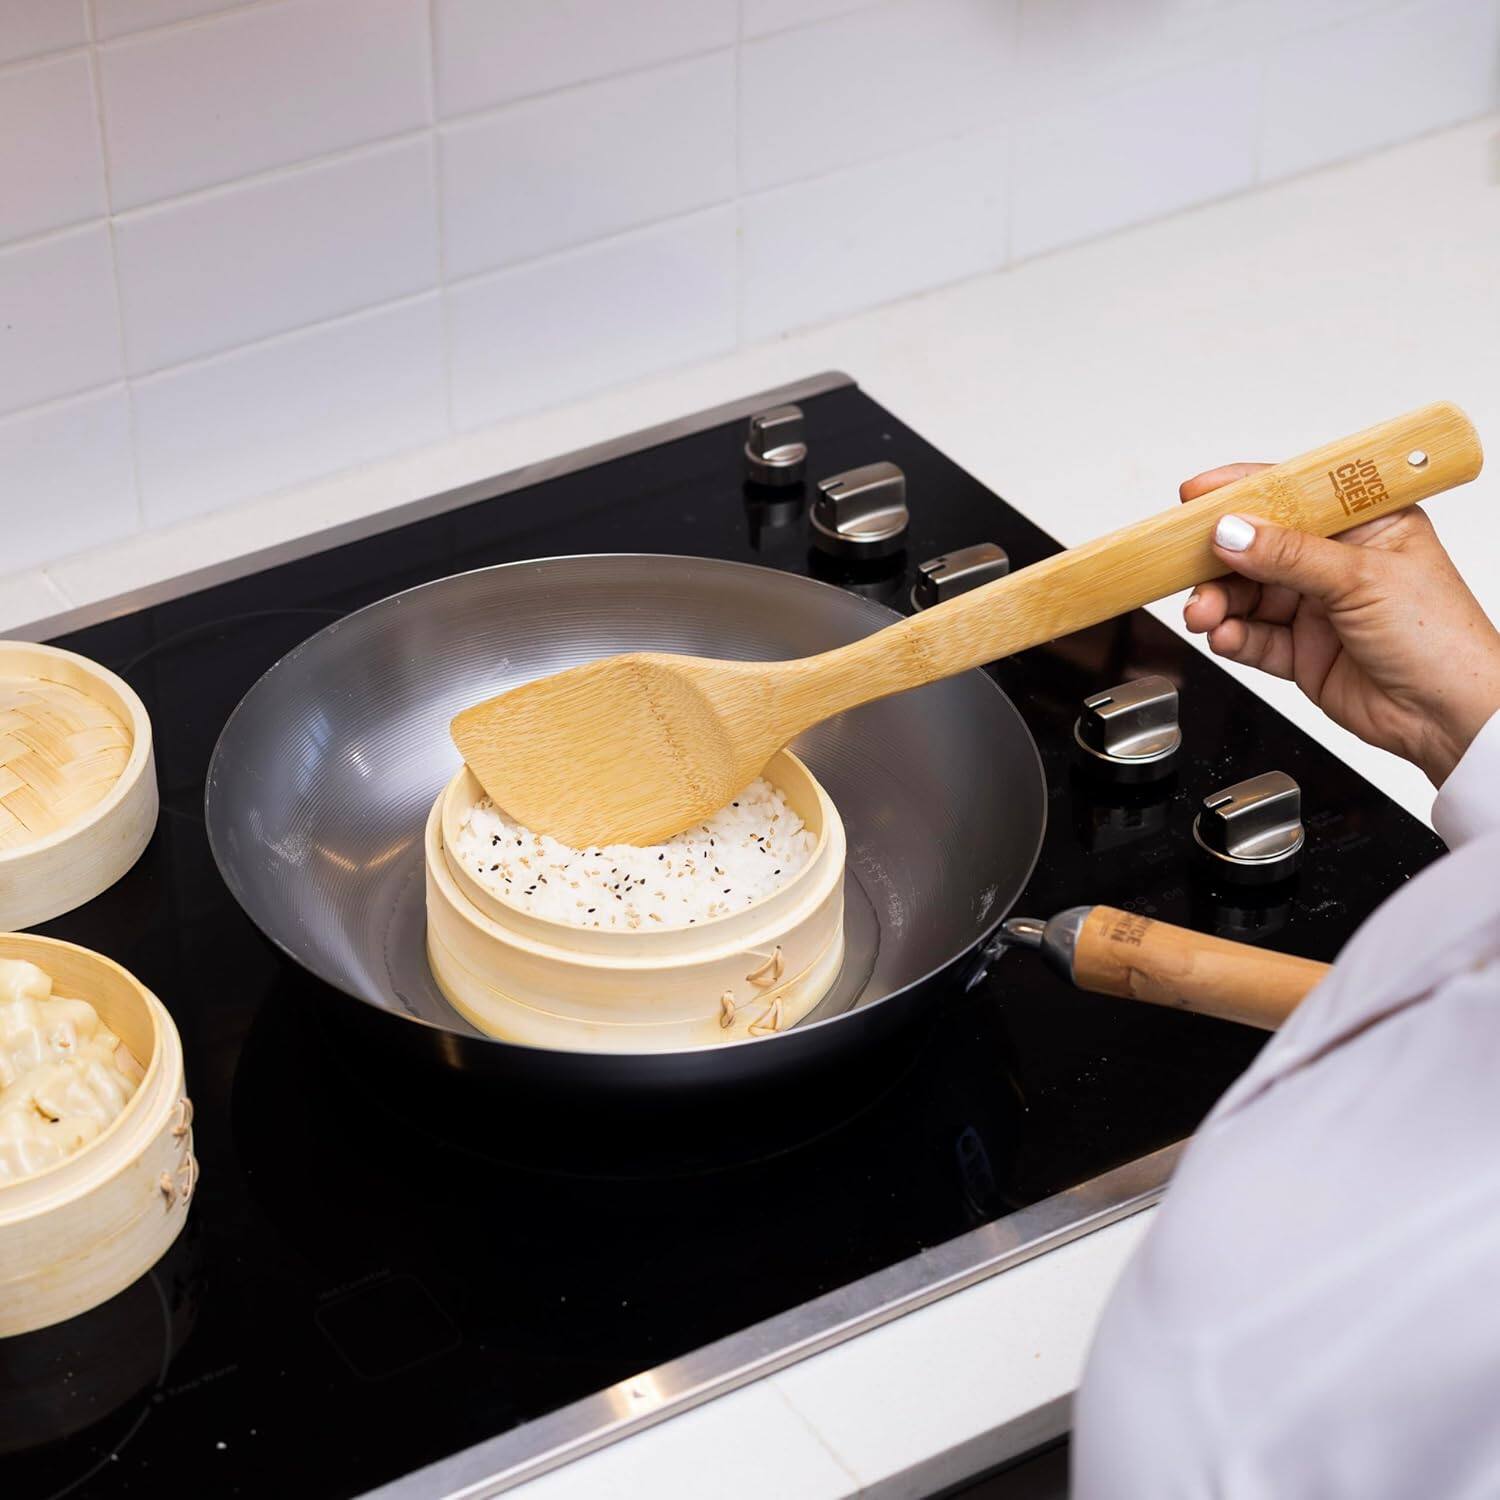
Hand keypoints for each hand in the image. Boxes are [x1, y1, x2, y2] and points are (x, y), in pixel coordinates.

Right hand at [1180, 463, 1499, 786]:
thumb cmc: (1440, 639)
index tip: (1196, 497)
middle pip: (1259, 549)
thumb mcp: (1361, 580)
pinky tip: (1226, 638)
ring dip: (1220, 604)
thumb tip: (1232, 532)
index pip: (1295, 495)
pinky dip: (1233, 637)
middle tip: (1191, 572)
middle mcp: (1338, 563)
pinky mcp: (1303, 651)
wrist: (1449, 717)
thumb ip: (1289, 555)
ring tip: (1204, 616)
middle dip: (1220, 563)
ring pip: (1249, 596)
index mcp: (1366, 525)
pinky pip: (1254, 638)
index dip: (1245, 493)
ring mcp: (1318, 608)